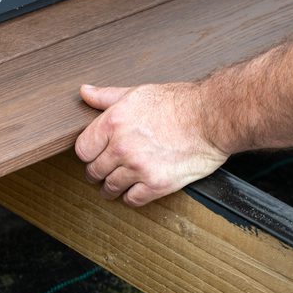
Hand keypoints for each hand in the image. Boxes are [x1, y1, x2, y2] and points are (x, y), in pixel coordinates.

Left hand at [75, 83, 227, 206]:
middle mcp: (122, 147)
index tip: (94, 155)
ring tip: (116, 183)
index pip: (82, 150)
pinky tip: (135, 189)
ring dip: (111, 187)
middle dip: (97, 172)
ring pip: (110, 187)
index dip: (88, 153)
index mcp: (113, 123)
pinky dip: (131, 196)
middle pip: (94, 171)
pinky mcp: (157, 185)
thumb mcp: (137, 93)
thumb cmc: (178, 103)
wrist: (211, 118)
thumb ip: (107, 96)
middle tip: (104, 170)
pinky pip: (132, 199)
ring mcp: (138, 168)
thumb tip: (85, 92)